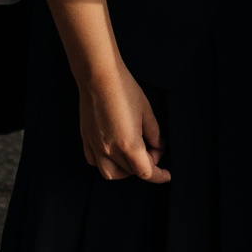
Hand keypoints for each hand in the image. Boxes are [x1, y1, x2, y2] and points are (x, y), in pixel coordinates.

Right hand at [76, 58, 168, 181]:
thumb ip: (154, 134)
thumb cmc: (123, 89)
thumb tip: (158, 147)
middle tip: (152, 148)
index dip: (159, 176)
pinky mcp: (86, 138)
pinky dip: (106, 163)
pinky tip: (113, 152)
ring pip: (111, 173)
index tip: (166, 174)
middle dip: (145, 164)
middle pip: (131, 172)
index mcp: (128, 145)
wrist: (98, 75)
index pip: (146, 173)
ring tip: (132, 157)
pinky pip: (94, 161)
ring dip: (125, 171)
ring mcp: (95, 145)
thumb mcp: (146, 112)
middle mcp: (110, 150)